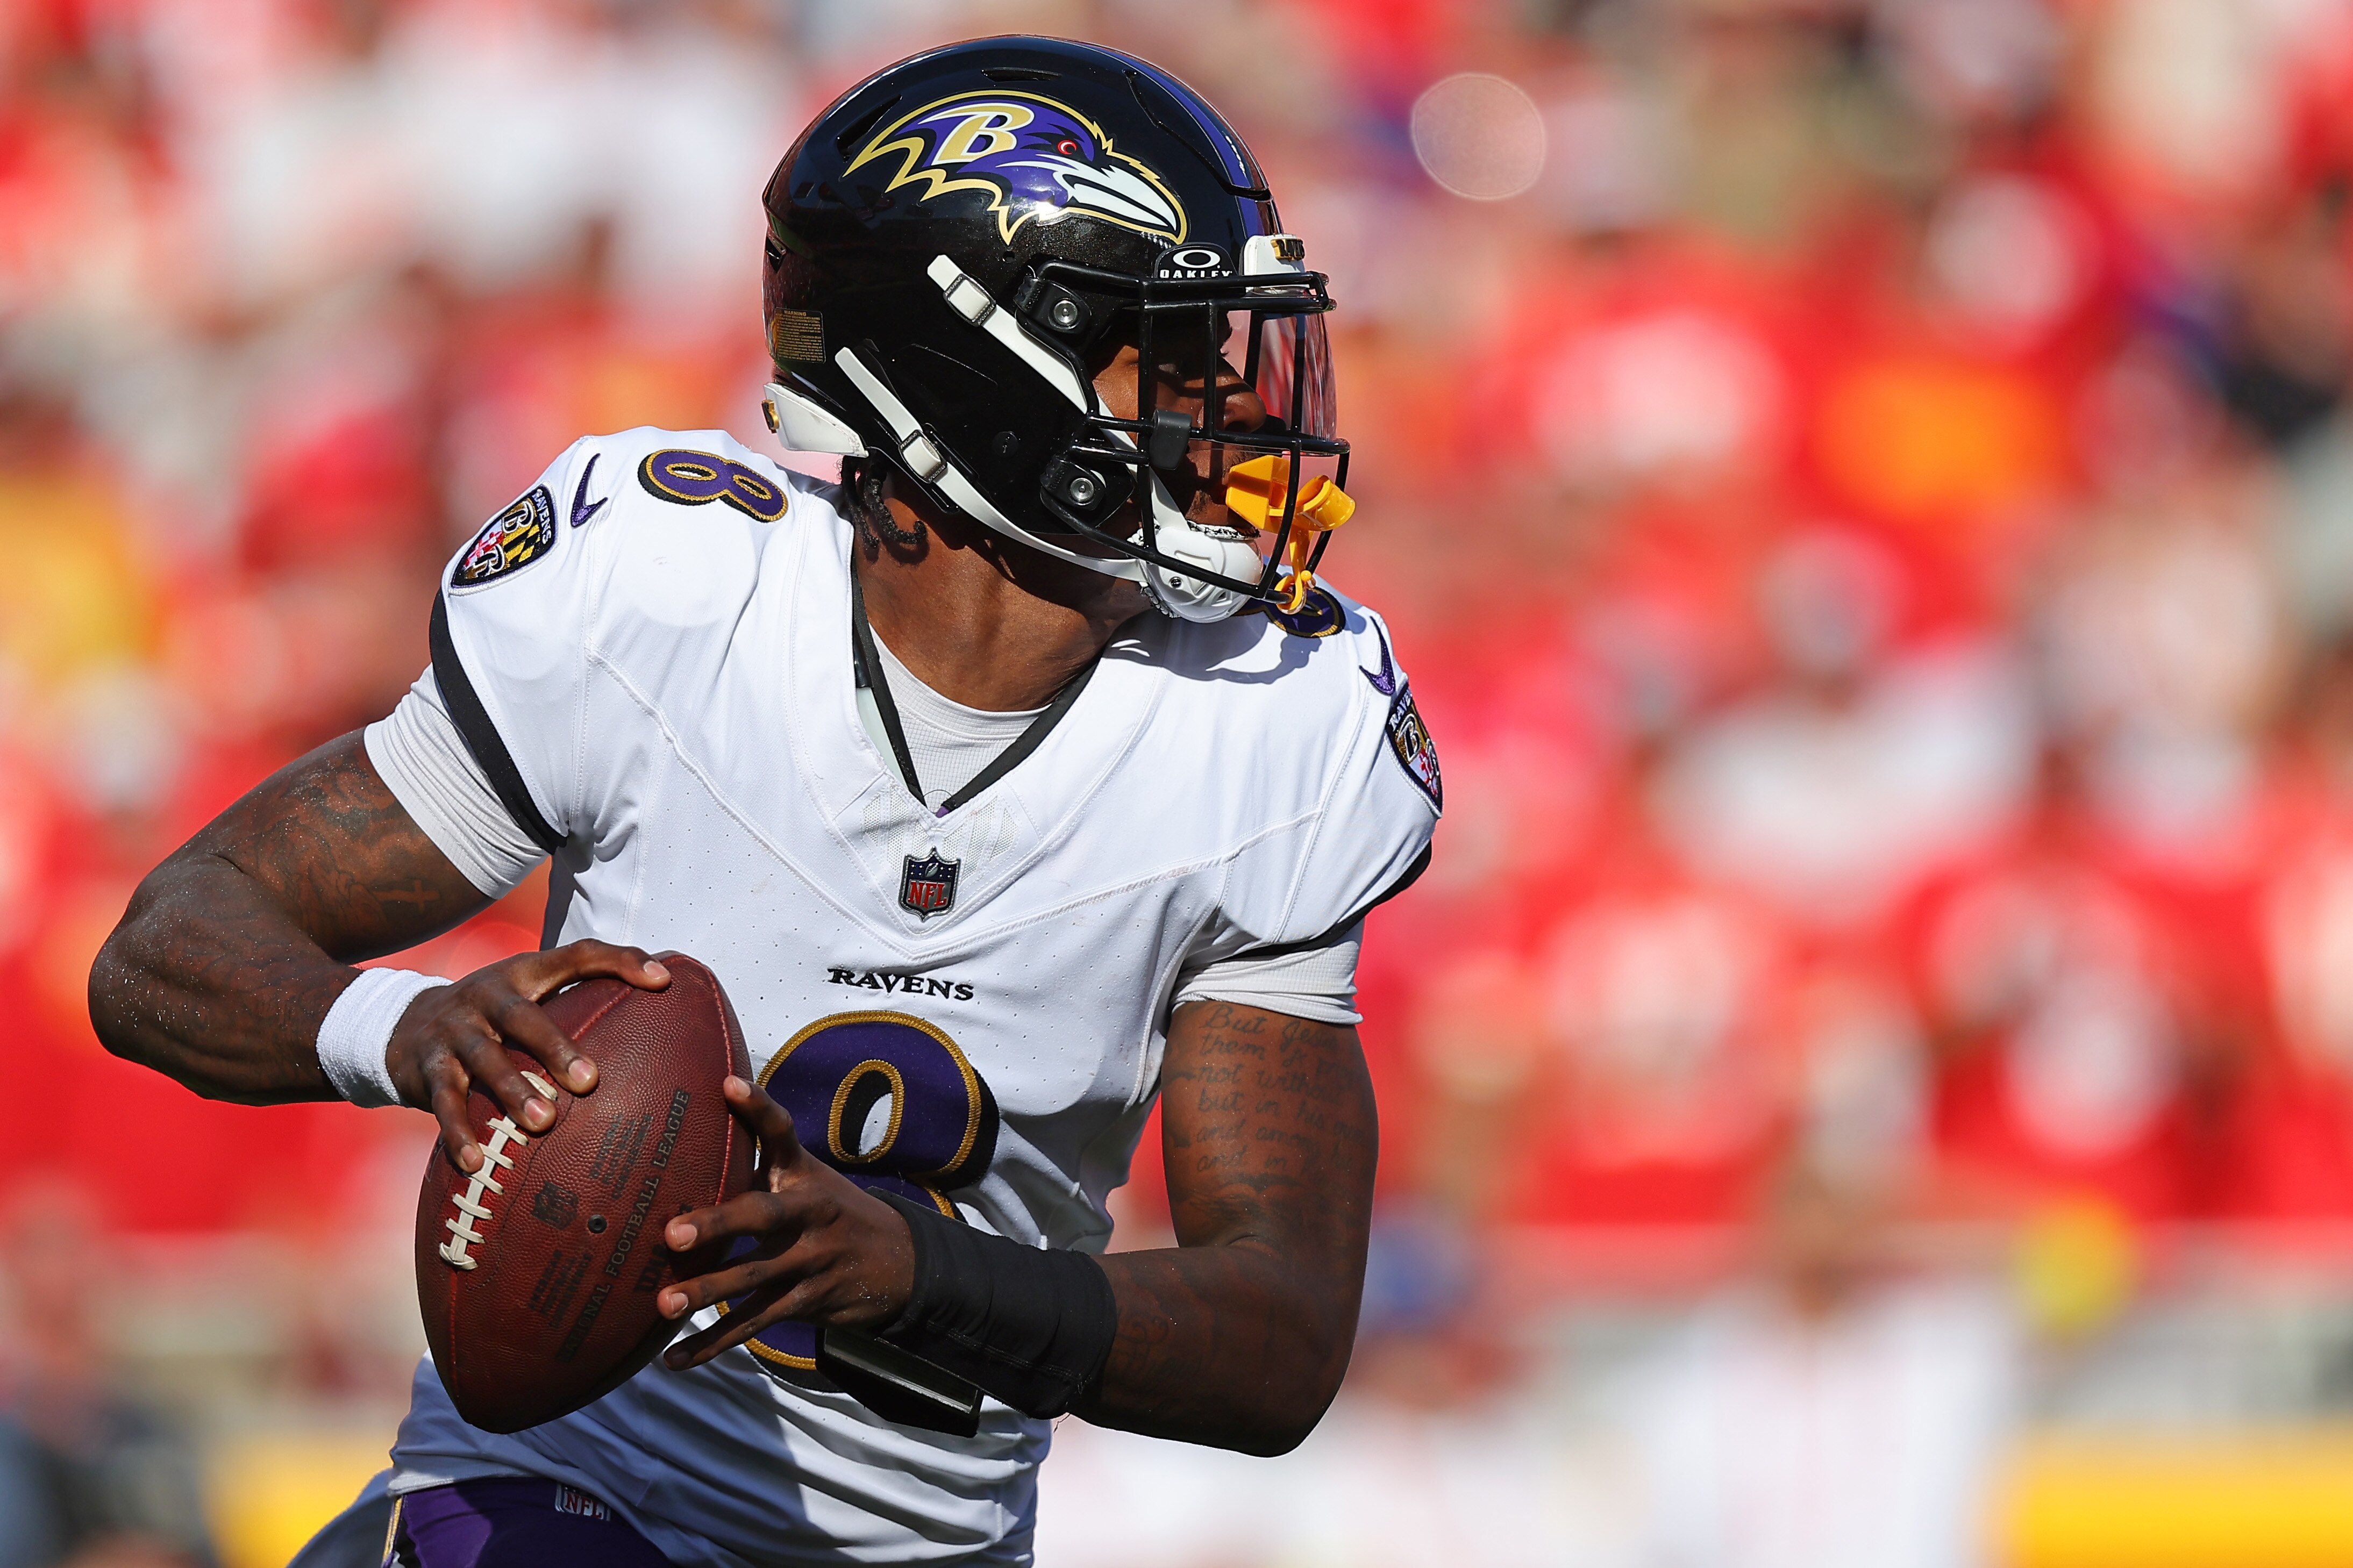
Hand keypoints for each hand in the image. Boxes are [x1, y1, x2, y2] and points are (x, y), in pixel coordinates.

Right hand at [386, 939, 668, 1172]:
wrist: (404, 1025)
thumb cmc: (493, 1016)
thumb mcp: (530, 997)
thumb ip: (582, 1000)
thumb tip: (661, 1015)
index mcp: (523, 974)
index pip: (578, 955)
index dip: (620, 960)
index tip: (663, 980)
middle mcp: (487, 996)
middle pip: (523, 1016)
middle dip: (555, 1047)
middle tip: (589, 1081)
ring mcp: (455, 1031)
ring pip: (485, 1060)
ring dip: (513, 1092)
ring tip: (542, 1124)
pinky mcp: (428, 1067)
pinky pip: (445, 1101)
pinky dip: (459, 1132)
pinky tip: (475, 1162)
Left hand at [656, 1076, 917, 1369]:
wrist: (898, 1262)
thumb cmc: (828, 1210)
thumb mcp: (807, 1177)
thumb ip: (758, 1158)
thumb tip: (689, 1129)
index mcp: (805, 1175)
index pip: (782, 1134)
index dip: (758, 1108)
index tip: (728, 1085)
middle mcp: (810, 1214)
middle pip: (762, 1217)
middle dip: (719, 1225)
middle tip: (674, 1234)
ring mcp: (810, 1261)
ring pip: (754, 1279)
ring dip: (708, 1293)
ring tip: (664, 1305)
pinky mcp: (805, 1302)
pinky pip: (755, 1325)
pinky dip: (714, 1344)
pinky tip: (675, 1360)